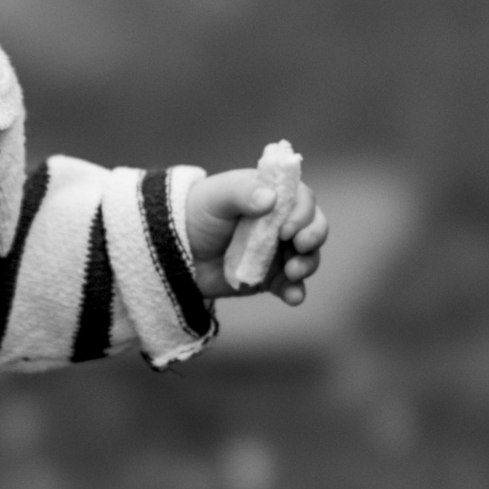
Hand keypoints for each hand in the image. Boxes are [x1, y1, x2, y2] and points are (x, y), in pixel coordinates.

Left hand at [185, 165, 328, 306]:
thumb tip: (271, 199)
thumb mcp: (216, 196)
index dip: (303, 212)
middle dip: (314, 236)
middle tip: (300, 246)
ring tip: (293, 272)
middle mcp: (280, 222)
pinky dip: (296, 292)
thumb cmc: (196, 215)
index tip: (286, 228)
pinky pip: (291, 286)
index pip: (303, 199)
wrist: (174, 253)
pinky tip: (293, 297)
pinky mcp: (269, 278)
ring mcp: (277, 252)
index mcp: (272, 196)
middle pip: (315, 226)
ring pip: (308, 257)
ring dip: (308, 264)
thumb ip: (242, 192)